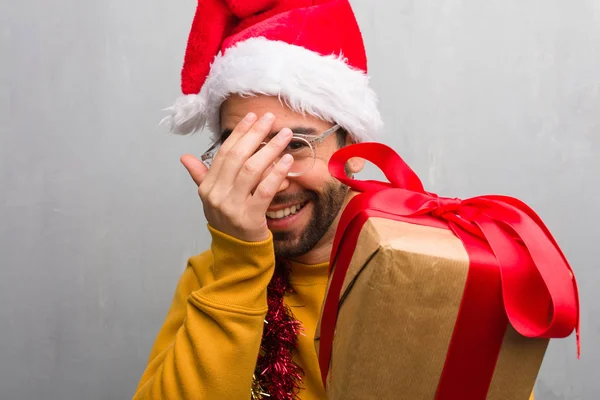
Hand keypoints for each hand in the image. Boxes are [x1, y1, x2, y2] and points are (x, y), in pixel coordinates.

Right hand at [180, 112, 293, 241]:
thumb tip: (184, 157)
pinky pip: (264, 190)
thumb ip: (202, 176)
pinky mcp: (249, 218)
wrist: (236, 252)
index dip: (239, 133)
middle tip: (271, 119)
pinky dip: (276, 174)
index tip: (253, 117)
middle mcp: (216, 195)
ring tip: (284, 135)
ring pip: (251, 170)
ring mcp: (232, 207)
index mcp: (208, 187)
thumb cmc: (228, 220)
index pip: (224, 153)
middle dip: (255, 134)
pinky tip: (287, 161)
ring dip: (270, 149)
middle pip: (237, 157)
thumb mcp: (212, 199)